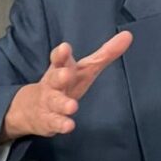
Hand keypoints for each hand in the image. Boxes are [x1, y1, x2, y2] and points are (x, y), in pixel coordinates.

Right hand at [0, 31, 132, 141]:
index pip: (59, 58)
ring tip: (73, 106)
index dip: (61, 53)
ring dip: (63, 104)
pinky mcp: (48, 120)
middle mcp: (54, 84)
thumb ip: (105, 53)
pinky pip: (54, 122)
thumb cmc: (66, 83)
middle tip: (67, 74)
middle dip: (60, 76)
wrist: (32, 108)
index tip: (64, 48)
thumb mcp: (85, 68)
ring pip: (54, 101)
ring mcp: (49, 102)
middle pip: (55, 78)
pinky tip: (69, 126)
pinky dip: (61, 124)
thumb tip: (128, 35)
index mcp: (62, 68)